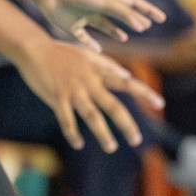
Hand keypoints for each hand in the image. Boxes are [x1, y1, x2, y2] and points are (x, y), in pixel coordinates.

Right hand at [15, 39, 163, 152]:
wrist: (35, 48)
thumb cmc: (61, 52)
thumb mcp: (87, 54)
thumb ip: (106, 65)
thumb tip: (126, 75)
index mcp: (98, 71)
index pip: (127, 83)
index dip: (144, 93)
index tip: (160, 104)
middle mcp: (89, 81)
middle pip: (112, 105)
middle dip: (126, 124)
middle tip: (136, 140)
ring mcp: (73, 90)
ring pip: (92, 116)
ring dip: (103, 133)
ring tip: (111, 147)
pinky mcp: (57, 97)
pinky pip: (67, 120)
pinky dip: (73, 133)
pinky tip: (78, 144)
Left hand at [34, 0, 165, 52]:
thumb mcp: (105, 2)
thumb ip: (124, 14)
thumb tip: (143, 26)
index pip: (133, 4)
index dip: (147, 11)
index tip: (161, 19)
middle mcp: (98, 6)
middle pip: (121, 15)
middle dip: (134, 21)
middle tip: (146, 27)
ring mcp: (85, 16)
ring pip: (103, 25)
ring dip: (114, 31)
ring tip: (124, 38)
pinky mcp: (71, 25)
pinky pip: (83, 37)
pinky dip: (91, 43)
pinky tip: (98, 51)